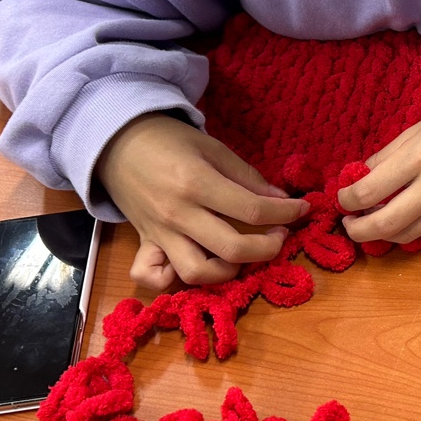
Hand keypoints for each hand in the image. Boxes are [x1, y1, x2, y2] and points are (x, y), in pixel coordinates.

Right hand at [96, 113, 309, 289]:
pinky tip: (195, 266)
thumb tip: (281, 199)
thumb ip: (247, 176)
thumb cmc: (170, 140)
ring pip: (196, 273)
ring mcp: (159, 233)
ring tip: (243, 255)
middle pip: (233, 249)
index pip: (252, 210)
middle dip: (268, 247)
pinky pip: (151, 276)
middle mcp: (178, 214)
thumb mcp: (213, 148)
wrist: (118, 140)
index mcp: (197, 183)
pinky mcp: (145, 243)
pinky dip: (171, 280)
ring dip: (228, 272)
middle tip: (280, 235)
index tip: (302, 210)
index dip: (286, 213)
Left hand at [337, 97, 420, 244]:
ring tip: (368, 221)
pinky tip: (395, 219)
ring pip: (403, 235)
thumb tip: (359, 179)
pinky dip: (403, 230)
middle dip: (356, 229)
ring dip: (378, 234)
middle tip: (348, 221)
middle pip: (384, 224)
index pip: (370, 190)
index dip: (347, 199)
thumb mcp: (417, 128)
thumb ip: (386, 156)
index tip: (342, 197)